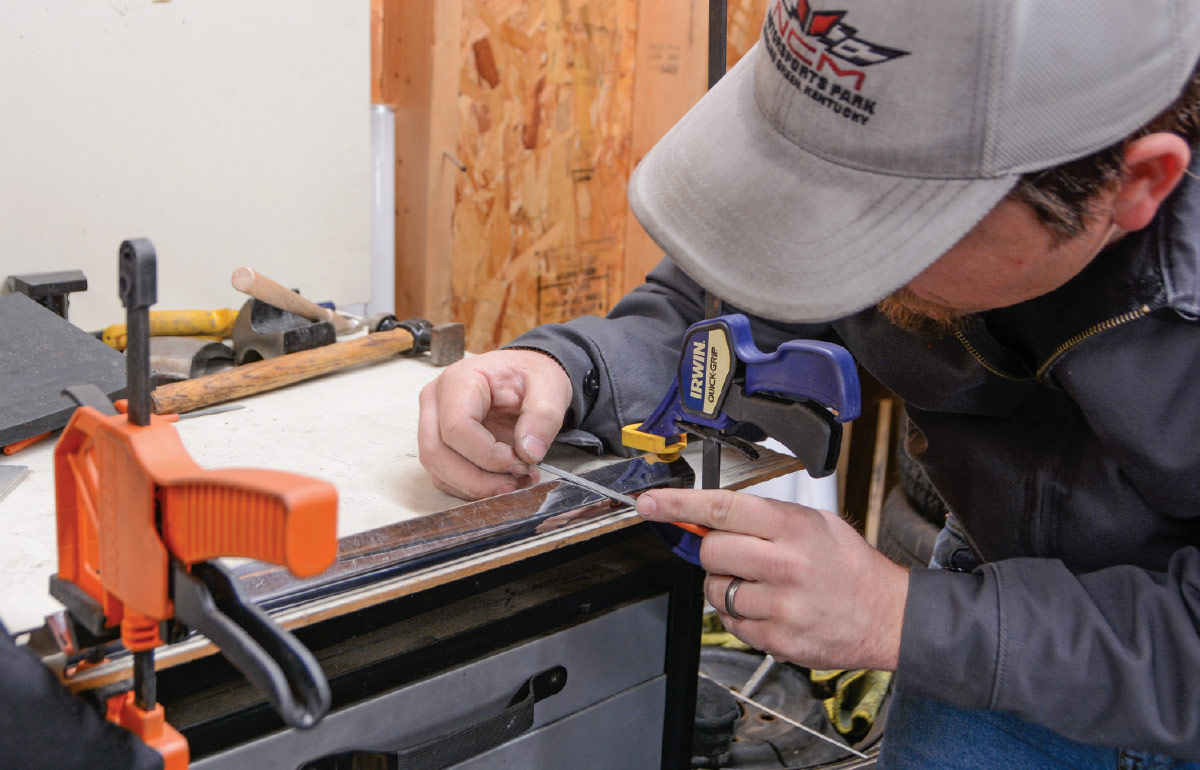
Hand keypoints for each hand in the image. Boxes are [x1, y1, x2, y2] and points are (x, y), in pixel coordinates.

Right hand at [418, 349, 571, 498]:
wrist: (525, 376)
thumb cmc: (529, 375)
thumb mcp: (549, 385)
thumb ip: (544, 416)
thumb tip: (530, 453)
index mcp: (459, 380)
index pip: (457, 427)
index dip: (488, 455)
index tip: (521, 463)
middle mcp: (436, 402)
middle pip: (436, 453)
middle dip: (478, 480)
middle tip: (515, 482)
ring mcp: (433, 424)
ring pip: (438, 470)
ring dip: (476, 487)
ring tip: (515, 483)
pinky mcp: (440, 445)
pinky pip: (446, 477)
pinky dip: (474, 488)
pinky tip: (503, 482)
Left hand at [636, 488, 909, 670]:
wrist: (888, 615)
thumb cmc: (848, 566)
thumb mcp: (815, 523)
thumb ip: (763, 517)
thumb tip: (708, 516)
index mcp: (793, 527)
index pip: (720, 509)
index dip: (678, 505)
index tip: (650, 503)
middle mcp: (785, 565)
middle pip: (711, 552)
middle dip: (713, 553)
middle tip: (737, 555)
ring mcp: (781, 606)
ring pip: (717, 592)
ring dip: (726, 587)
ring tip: (760, 584)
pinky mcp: (778, 639)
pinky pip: (732, 624)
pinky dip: (741, 616)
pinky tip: (770, 608)